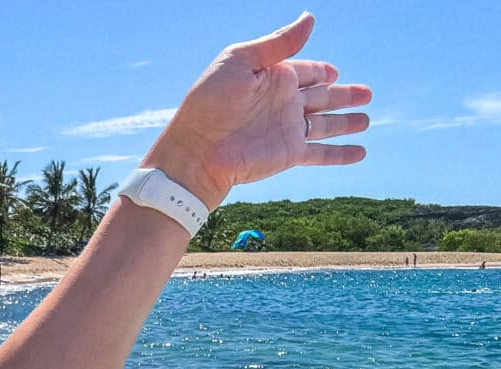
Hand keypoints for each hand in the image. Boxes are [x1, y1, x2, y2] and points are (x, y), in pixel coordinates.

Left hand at [143, 12, 371, 209]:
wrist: (197, 150)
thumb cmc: (209, 102)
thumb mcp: (239, 61)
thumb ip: (277, 43)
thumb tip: (310, 18)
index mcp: (272, 77)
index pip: (307, 71)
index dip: (322, 71)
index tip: (333, 73)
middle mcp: (283, 102)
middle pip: (323, 97)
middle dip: (344, 95)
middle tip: (367, 93)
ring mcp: (288, 129)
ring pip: (326, 124)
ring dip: (347, 122)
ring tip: (367, 119)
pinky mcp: (290, 153)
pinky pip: (322, 153)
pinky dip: (341, 153)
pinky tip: (361, 153)